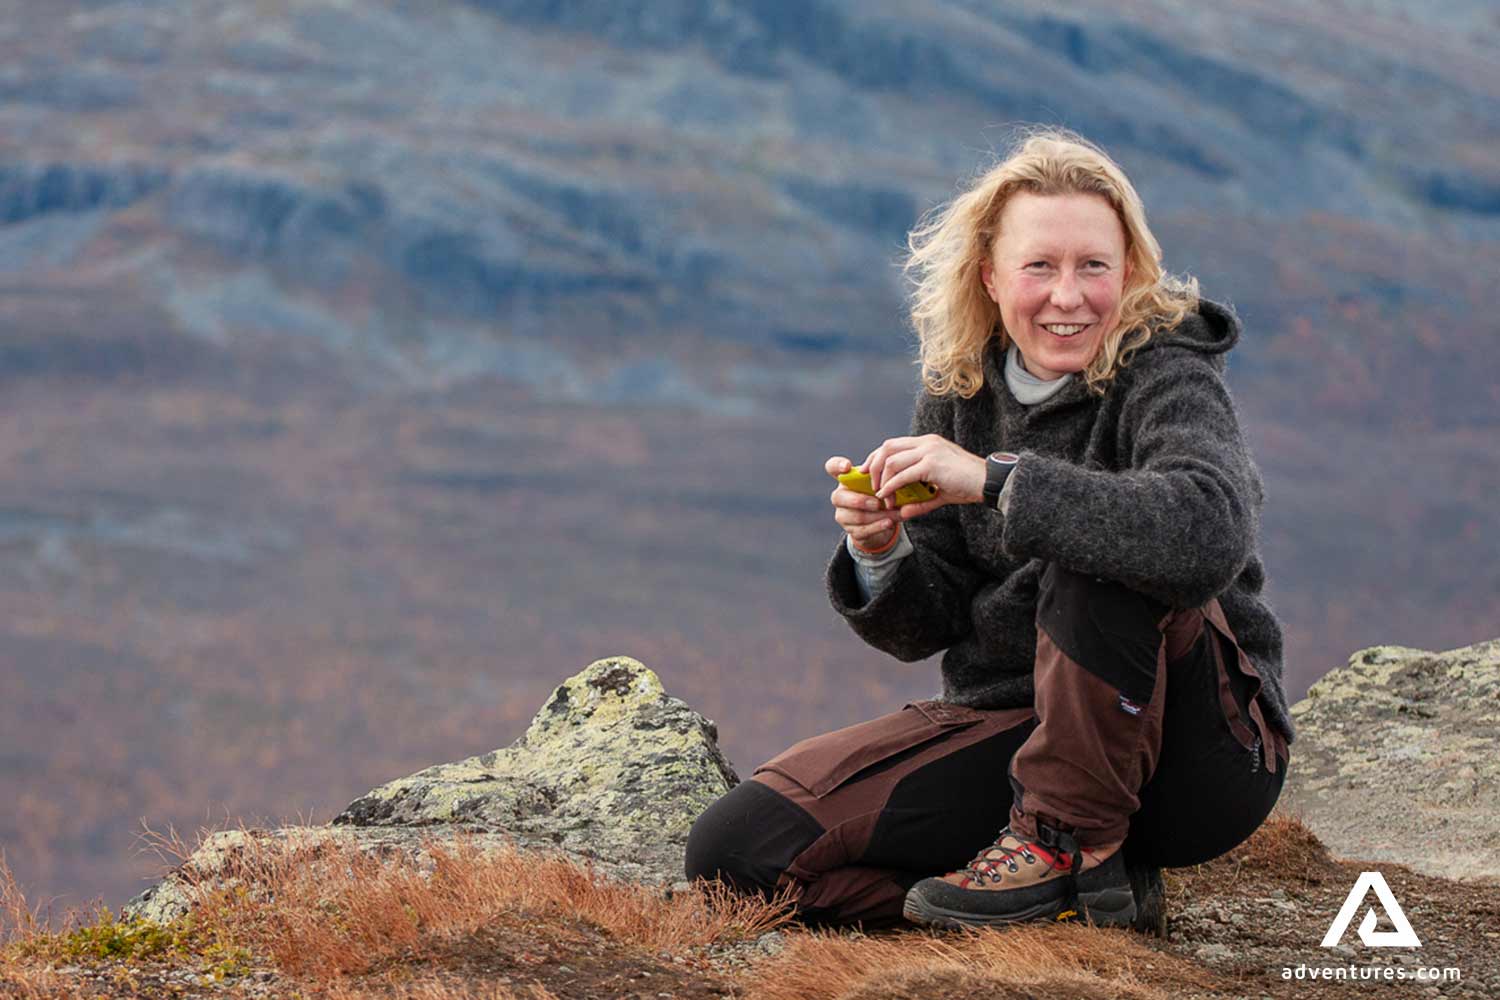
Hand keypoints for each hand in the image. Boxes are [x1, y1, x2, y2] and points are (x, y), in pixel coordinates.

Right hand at [825, 455, 901, 552]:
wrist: (881, 519)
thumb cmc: (880, 492)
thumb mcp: (882, 482)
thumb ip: (885, 477)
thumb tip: (893, 480)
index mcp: (845, 478)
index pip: (833, 467)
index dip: (837, 465)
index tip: (847, 466)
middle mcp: (839, 496)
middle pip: (839, 497)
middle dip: (861, 501)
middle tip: (878, 503)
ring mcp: (843, 515)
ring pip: (856, 516)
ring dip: (877, 516)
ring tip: (893, 514)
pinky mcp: (851, 530)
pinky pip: (863, 530)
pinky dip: (878, 526)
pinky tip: (889, 523)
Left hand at [860, 435, 986, 520]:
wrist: (989, 482)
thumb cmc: (967, 486)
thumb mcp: (939, 492)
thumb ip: (920, 500)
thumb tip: (903, 513)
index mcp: (927, 443)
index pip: (893, 444)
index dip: (876, 457)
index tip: (867, 472)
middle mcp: (926, 443)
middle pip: (887, 447)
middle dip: (873, 465)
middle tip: (868, 483)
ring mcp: (929, 451)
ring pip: (892, 460)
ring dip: (881, 480)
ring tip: (881, 497)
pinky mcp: (932, 464)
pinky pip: (903, 475)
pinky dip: (891, 486)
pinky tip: (887, 496)